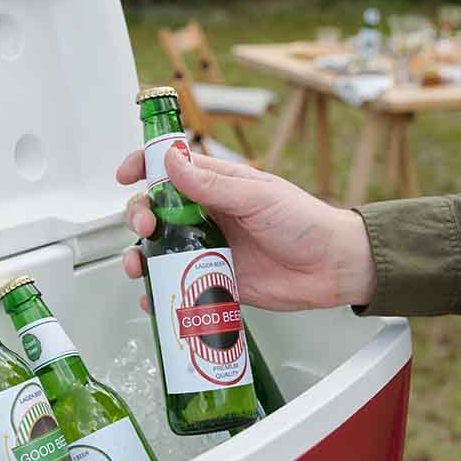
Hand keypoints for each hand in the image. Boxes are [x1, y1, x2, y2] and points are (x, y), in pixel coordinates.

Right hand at [117, 148, 375, 311]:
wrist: (334, 268)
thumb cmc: (306, 222)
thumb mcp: (258, 196)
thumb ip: (212, 184)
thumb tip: (172, 162)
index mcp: (216, 184)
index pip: (170, 168)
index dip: (143, 166)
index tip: (125, 174)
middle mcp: (206, 215)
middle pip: (154, 210)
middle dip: (138, 216)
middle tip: (146, 227)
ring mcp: (207, 249)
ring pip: (159, 250)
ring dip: (140, 257)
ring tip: (139, 267)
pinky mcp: (214, 282)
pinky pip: (177, 286)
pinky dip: (159, 293)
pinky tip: (153, 299)